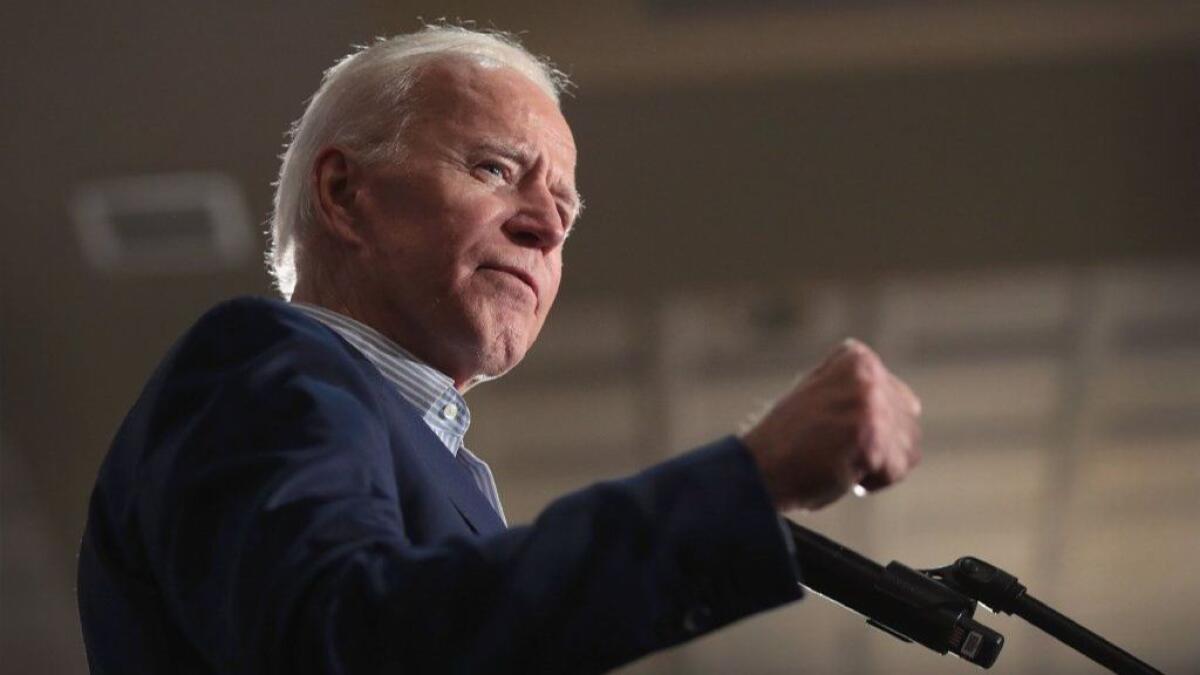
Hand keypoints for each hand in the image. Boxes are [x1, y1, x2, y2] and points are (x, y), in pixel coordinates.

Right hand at [738, 338, 921, 511]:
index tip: (838, 432)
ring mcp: (868, 404)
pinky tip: (844, 473)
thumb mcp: (824, 392)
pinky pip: (896, 469)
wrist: (758, 467)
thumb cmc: (788, 439)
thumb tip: (912, 405)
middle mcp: (866, 374)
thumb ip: (862, 389)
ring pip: (908, 446)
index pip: (899, 399)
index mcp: (856, 358)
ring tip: (841, 460)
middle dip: (880, 445)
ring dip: (879, 464)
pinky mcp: (869, 438)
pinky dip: (873, 481)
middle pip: (908, 421)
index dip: (874, 426)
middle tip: (840, 451)